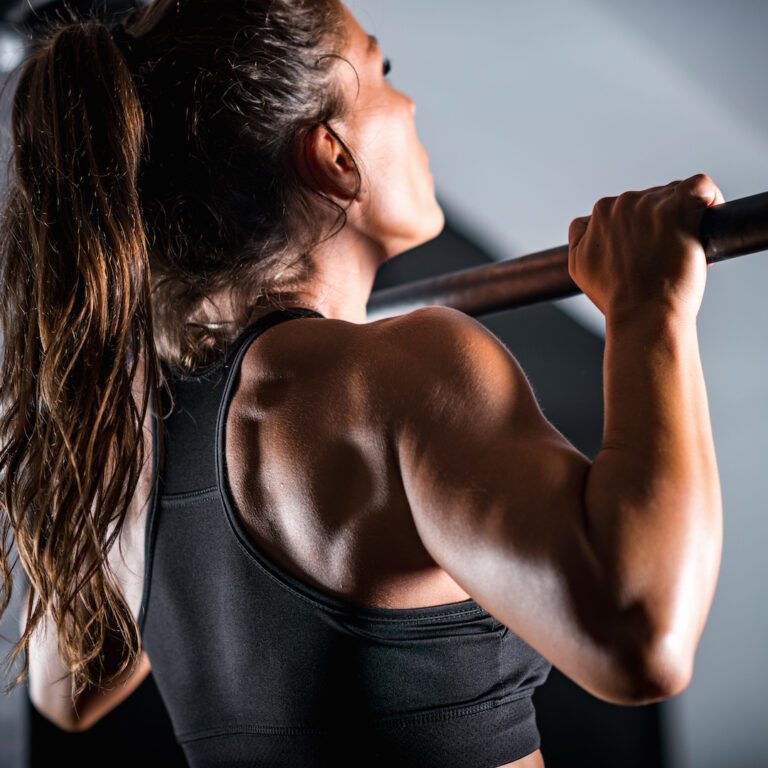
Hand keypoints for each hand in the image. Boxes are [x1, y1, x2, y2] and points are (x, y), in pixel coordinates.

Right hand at [568, 174, 724, 323]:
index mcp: (598, 214)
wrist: (642, 314)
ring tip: (680, 250)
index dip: (638, 228)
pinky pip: (700, 187)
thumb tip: (588, 227)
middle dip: (660, 223)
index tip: (646, 250)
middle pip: (650, 199)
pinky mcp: (679, 208)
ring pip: (675, 196)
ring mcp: (650, 204)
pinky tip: (704, 222)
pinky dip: (707, 199)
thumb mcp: (579, 267)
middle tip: (663, 256)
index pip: (623, 208)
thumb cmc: (618, 299)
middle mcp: (621, 204)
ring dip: (683, 218)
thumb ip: (580, 238)